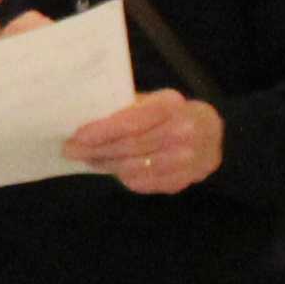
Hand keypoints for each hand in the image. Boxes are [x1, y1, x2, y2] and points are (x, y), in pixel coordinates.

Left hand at [62, 89, 225, 195]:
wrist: (213, 135)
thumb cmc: (173, 114)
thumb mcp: (156, 101)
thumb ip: (128, 108)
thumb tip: (87, 116)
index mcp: (171, 106)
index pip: (131, 122)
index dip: (102, 131)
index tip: (78, 136)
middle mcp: (181, 132)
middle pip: (129, 146)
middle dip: (96, 150)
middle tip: (71, 150)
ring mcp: (185, 159)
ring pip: (134, 167)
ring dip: (106, 165)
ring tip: (89, 159)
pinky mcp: (183, 179)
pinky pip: (144, 183)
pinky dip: (125, 177)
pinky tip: (113, 170)